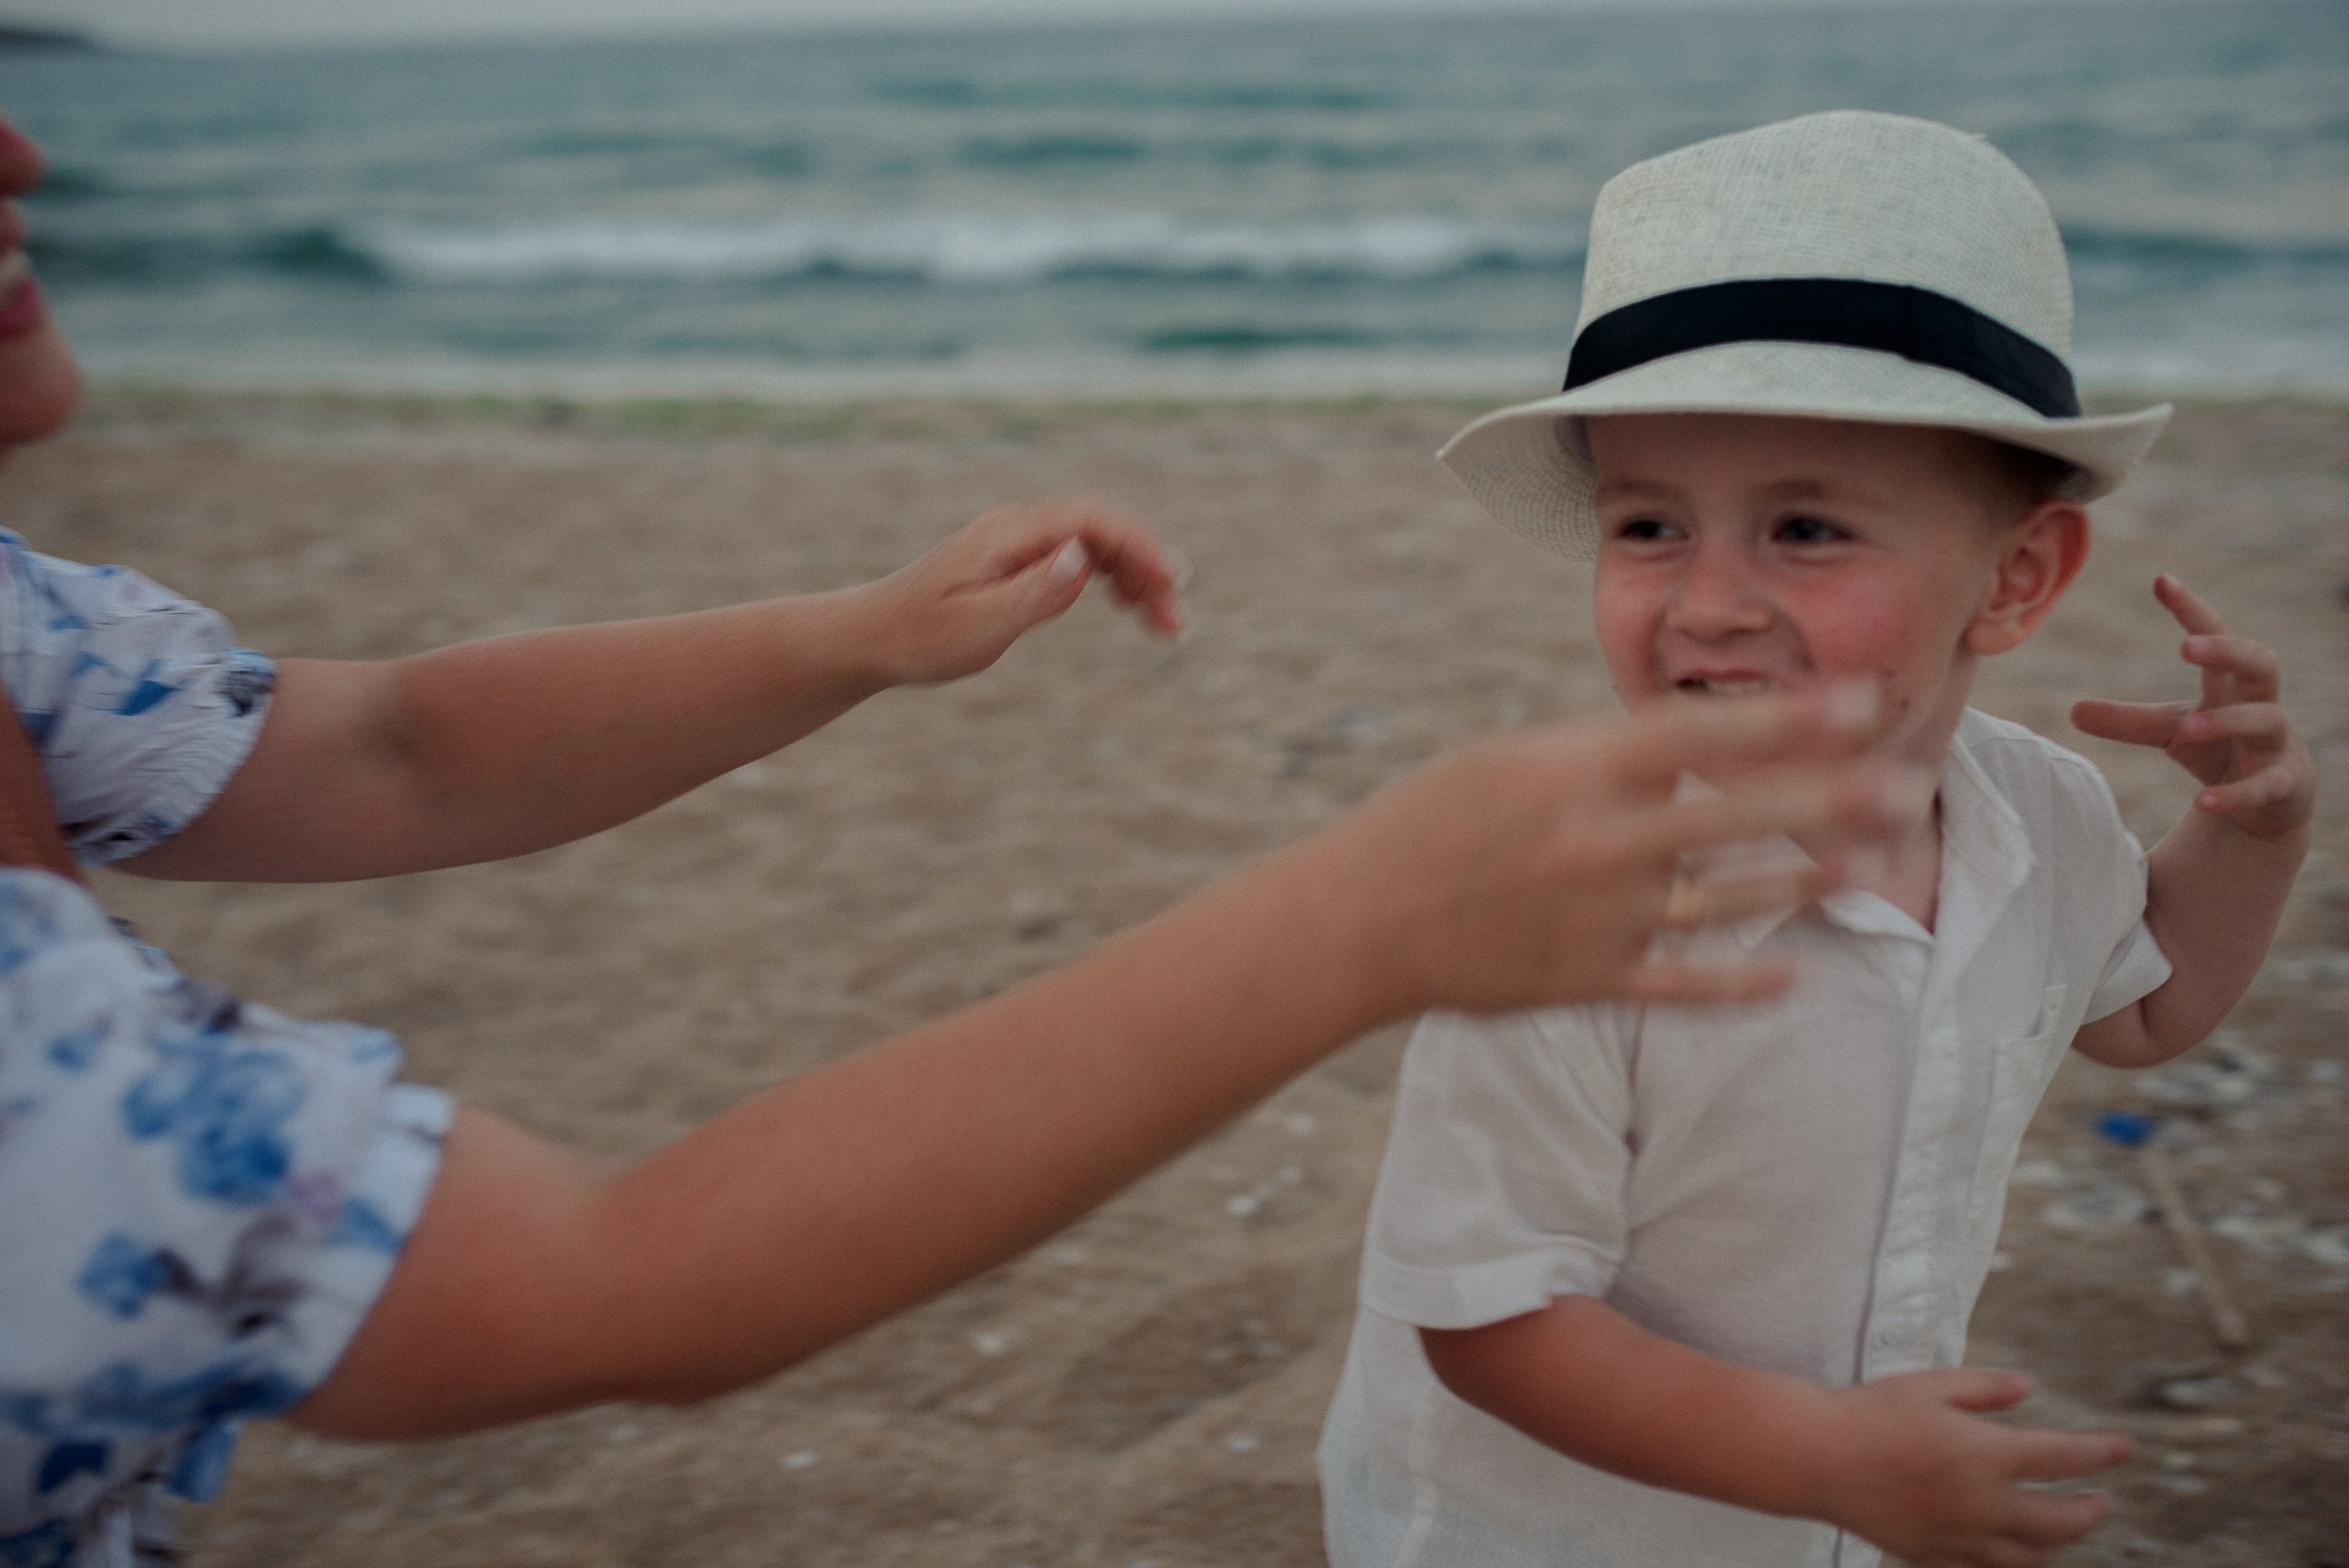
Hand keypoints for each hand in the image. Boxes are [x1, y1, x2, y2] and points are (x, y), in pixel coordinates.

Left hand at [853, 497, 1185, 685]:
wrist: (871, 637)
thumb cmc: (920, 638)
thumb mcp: (978, 626)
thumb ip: (1034, 593)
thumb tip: (1083, 557)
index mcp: (1008, 536)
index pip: (1090, 521)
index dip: (1139, 546)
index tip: (1171, 586)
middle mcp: (1017, 529)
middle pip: (1102, 529)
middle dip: (1148, 568)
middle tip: (1177, 625)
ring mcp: (1018, 543)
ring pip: (1095, 543)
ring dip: (1136, 575)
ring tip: (1163, 624)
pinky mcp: (1018, 561)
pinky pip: (1079, 556)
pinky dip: (1111, 577)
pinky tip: (1128, 605)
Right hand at [1320, 685, 1933, 1016]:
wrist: (1358, 922)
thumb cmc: (1432, 821)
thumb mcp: (1511, 761)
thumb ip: (1606, 759)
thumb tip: (1695, 752)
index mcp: (1575, 772)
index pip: (1705, 736)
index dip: (1792, 719)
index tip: (1862, 701)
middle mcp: (1598, 842)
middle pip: (1740, 817)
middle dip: (1831, 798)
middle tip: (1906, 783)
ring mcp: (1597, 918)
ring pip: (1729, 900)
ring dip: (1804, 880)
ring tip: (1866, 864)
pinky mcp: (1588, 980)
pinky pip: (1684, 982)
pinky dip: (1741, 980)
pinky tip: (1793, 972)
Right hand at [1810, 1369, 2128, 1567]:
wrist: (1815, 1457)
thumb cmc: (1870, 1412)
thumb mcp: (1931, 1384)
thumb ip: (1985, 1387)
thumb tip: (2029, 1388)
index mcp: (1986, 1455)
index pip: (2064, 1459)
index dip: (2101, 1453)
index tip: (2125, 1449)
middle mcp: (1982, 1504)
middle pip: (2059, 1523)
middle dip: (2089, 1512)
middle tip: (2100, 1502)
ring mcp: (1958, 1537)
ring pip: (2029, 1558)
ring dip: (2055, 1545)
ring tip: (2059, 1530)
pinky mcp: (1932, 1555)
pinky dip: (2008, 1564)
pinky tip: (2011, 1553)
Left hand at [2071, 575, 2313, 843]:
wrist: (2272, 803)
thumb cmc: (2221, 748)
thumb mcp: (2171, 732)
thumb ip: (2129, 722)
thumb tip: (2072, 709)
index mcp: (2231, 684)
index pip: (2216, 636)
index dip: (2192, 609)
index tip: (2161, 580)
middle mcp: (2261, 704)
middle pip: (2261, 662)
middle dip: (2228, 651)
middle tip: (2187, 645)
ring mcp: (2277, 745)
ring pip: (2267, 720)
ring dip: (2227, 722)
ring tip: (2188, 729)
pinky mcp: (2285, 786)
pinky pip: (2266, 786)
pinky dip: (2236, 793)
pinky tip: (2203, 801)